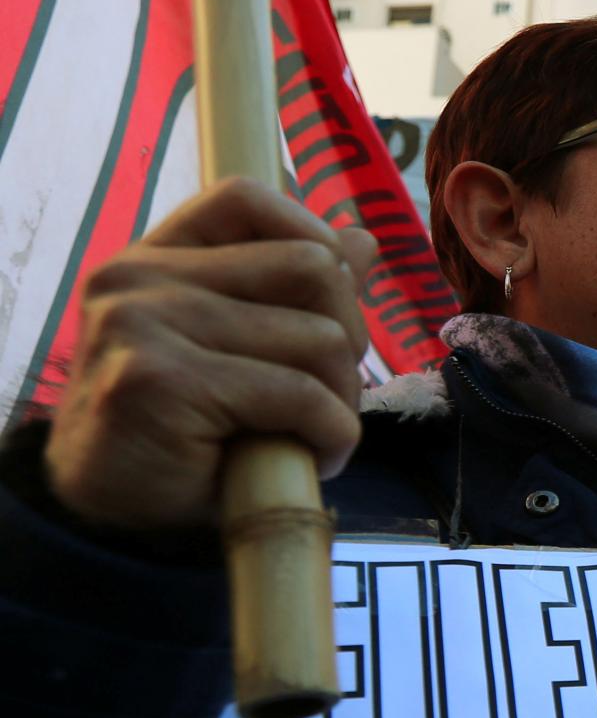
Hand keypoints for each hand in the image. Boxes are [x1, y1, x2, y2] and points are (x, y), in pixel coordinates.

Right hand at [41, 180, 375, 530]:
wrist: (114, 517)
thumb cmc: (186, 434)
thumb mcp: (241, 350)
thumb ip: (291, 293)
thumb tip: (361, 239)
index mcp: (155, 258)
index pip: (247, 199)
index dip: (316, 244)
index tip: (327, 312)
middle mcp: (138, 277)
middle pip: (311, 266)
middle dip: (350, 336)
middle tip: (331, 393)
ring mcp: (142, 323)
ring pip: (319, 336)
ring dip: (343, 397)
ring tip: (315, 433)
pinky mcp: (160, 379)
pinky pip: (300, 393)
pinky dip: (333, 434)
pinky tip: (316, 458)